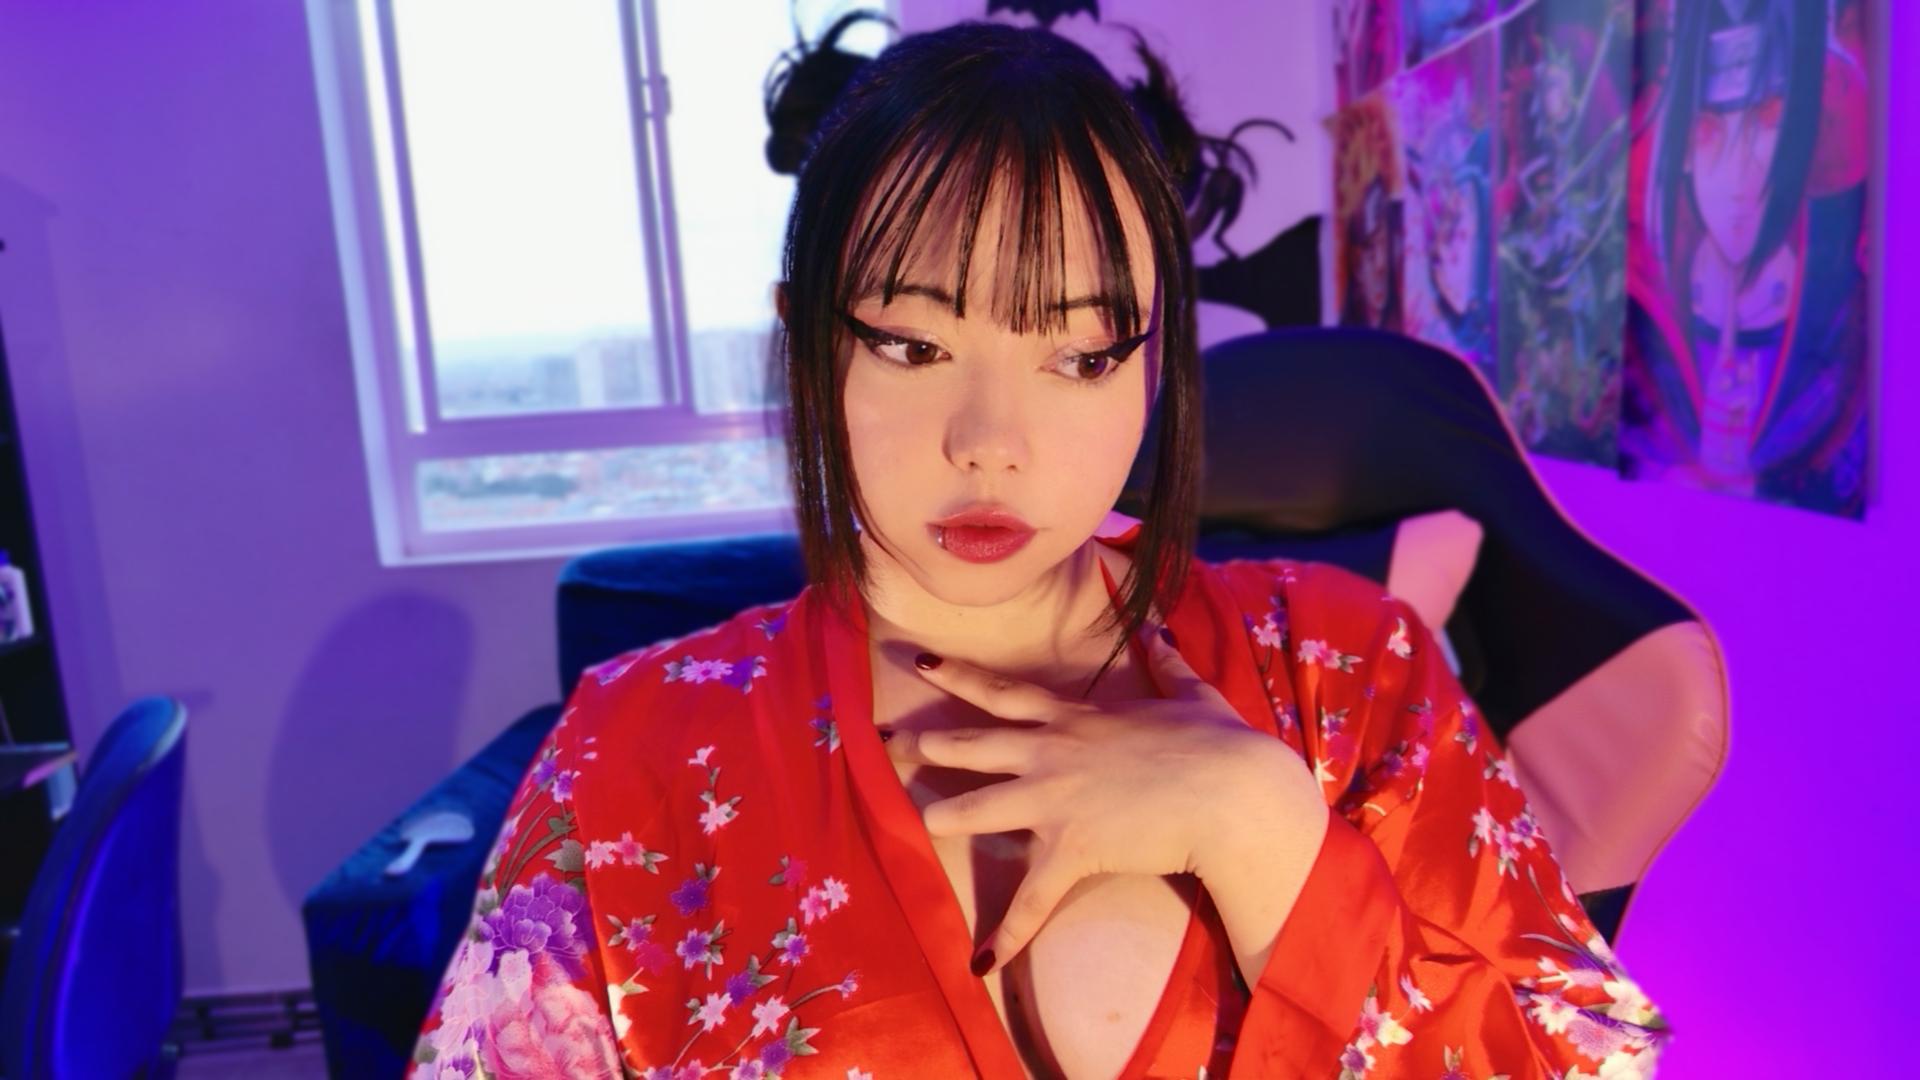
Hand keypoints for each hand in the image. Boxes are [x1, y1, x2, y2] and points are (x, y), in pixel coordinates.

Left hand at [882, 625, 1320, 976]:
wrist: (1232, 791)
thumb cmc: (1218, 742)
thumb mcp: (1189, 692)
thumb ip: (1164, 662)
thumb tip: (1158, 632)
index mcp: (1075, 716)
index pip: (1002, 692)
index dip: (958, 676)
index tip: (923, 664)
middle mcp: (1052, 751)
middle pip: (974, 744)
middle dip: (929, 744)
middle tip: (894, 744)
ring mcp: (1056, 799)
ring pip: (980, 806)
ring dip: (945, 817)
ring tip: (920, 821)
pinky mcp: (1072, 848)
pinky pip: (1031, 898)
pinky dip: (1007, 931)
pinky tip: (983, 958)